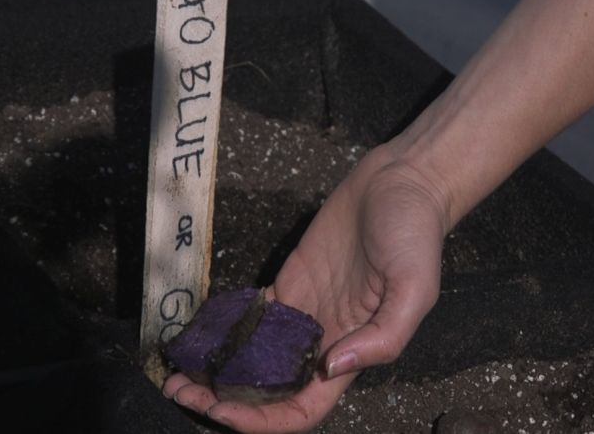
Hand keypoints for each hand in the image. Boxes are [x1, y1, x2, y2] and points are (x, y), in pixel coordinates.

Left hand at [164, 144, 449, 431]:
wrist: (401, 183)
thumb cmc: (415, 234)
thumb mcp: (415, 289)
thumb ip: (382, 338)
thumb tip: (331, 366)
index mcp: (353, 352)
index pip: (303, 408)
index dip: (264, 420)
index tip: (225, 412)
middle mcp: (322, 338)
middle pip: (269, 389)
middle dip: (225, 399)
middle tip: (181, 389)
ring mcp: (303, 310)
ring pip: (253, 356)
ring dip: (217, 369)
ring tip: (177, 368)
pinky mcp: (290, 280)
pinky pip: (252, 315)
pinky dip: (224, 327)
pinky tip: (198, 330)